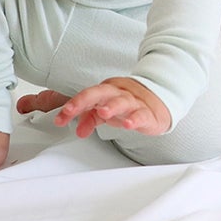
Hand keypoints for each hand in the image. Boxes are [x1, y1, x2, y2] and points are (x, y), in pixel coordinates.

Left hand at [17, 76, 171, 137]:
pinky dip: (135, 119)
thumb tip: (78, 130)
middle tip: (70, 110)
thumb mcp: (107, 109)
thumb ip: (90, 118)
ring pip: (121, 101)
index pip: (87, 95)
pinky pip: (141, 114)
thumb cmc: (130, 103)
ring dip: (111, 106)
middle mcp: (118, 93)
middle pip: (100, 92)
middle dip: (84, 100)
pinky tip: (128, 124)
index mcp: (106, 91)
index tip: (60, 118)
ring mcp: (134, 102)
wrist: (160, 100)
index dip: (73, 105)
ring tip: (102, 112)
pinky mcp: (148, 113)